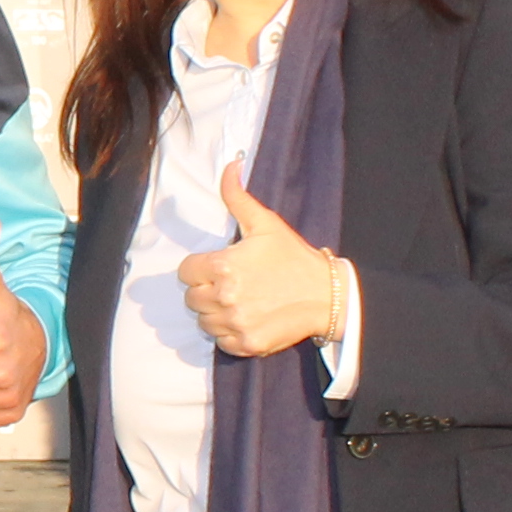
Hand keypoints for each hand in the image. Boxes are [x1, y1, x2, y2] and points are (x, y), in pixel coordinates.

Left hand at [176, 167, 343, 360]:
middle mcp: (224, 297)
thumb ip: (238, 196)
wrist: (327, 295)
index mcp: (222, 266)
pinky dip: (230, 333)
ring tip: (240, 301)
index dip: (199, 269)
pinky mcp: (246, 344)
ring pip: (204, 322)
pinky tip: (248, 318)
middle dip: (206, 290)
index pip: (185, 272)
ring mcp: (235, 323)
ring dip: (216, 313)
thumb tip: (230, 166)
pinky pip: (221, 342)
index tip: (218, 268)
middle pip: (191, 298)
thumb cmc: (294, 257)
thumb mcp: (266, 223)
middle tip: (232, 284)